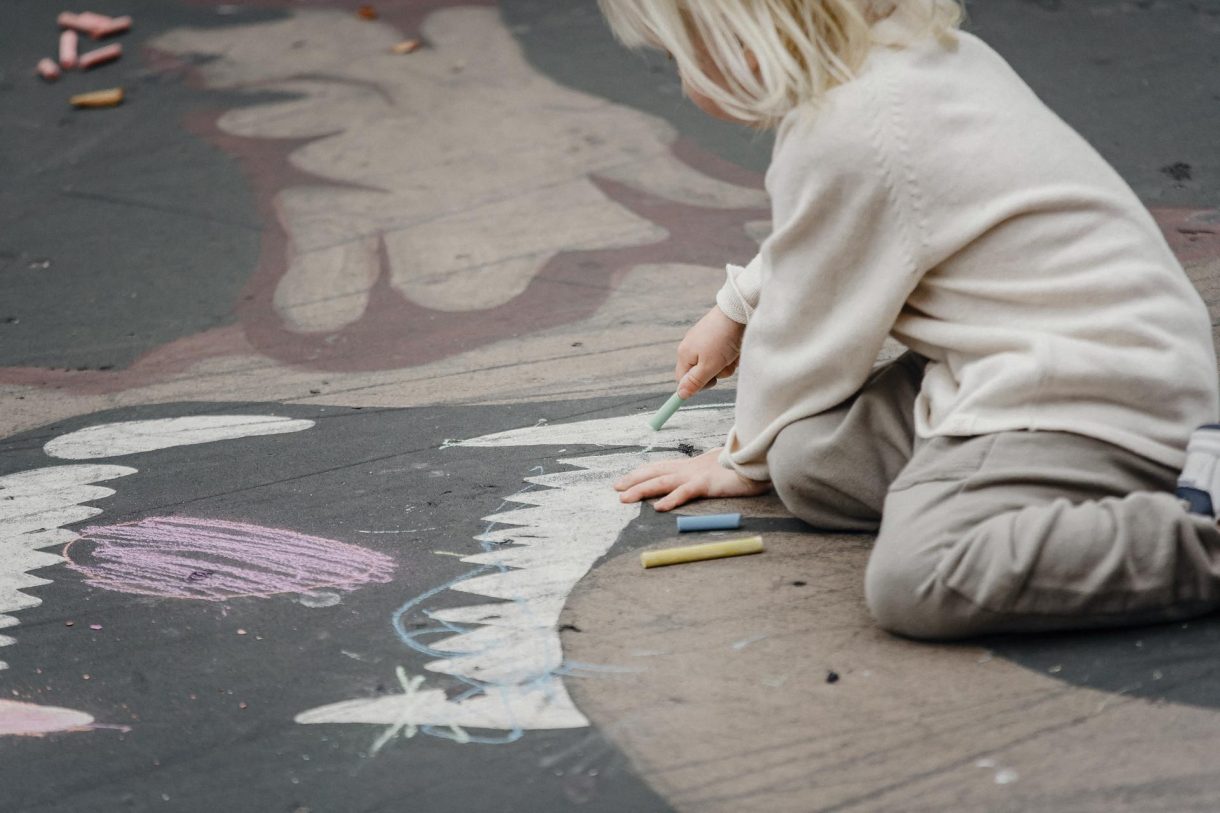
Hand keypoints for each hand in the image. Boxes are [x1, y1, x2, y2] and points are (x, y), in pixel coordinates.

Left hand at [613, 448, 769, 510]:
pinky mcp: (707, 484)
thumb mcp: (718, 470)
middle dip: (634, 480)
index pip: (661, 467)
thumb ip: (705, 475)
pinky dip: (671, 499)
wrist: (760, 461)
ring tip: (624, 498)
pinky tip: (659, 507)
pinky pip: (685, 492)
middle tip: (616, 488)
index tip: (625, 479)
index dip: (642, 472)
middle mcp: (690, 468)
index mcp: (692, 465)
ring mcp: (697, 475)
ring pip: (663, 482)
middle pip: (656, 473)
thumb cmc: (742, 466)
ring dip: (642, 490)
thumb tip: (698, 482)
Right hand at [675, 307, 744, 398]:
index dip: (696, 385)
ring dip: (726, 364)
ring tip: (732, 352)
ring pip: (714, 365)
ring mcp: (704, 341)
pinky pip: (723, 355)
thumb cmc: (722, 339)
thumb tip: (680, 395)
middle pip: (700, 373)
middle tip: (723, 363)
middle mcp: (691, 347)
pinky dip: (730, 354)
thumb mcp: (709, 366)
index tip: (712, 383)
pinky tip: (735, 346)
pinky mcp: (716, 337)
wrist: (738, 311)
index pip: (683, 380)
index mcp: (684, 354)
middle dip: (715, 373)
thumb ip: (695, 382)